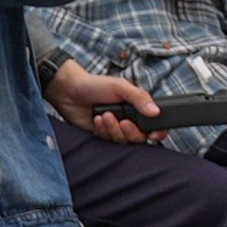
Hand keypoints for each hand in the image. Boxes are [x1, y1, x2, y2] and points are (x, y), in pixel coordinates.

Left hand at [45, 58, 167, 143]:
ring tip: (105, 115)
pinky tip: (97, 119)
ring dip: (114, 129)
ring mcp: (115, 129)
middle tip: (124, 122)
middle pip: (140, 137)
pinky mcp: (102, 136)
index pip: (154, 124)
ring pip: (123, 141)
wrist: (69, 91)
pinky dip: (103, 131)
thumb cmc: (95, 85)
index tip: (154, 135)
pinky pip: (108, 142)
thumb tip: (156, 112)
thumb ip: (140, 98)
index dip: (158, 132)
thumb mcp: (120, 87)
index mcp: (137, 107)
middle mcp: (129, 119)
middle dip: (132, 132)